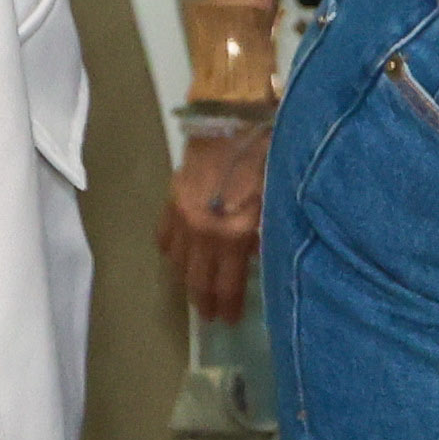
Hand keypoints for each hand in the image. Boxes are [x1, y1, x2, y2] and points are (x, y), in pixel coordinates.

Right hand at [164, 120, 266, 319]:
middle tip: (208, 317)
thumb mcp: (274, 199)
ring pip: (179, 264)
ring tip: (193, 292)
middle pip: (199, 281)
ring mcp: (184, 219)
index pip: (228, 285)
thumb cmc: (264, 157)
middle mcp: (206, 234)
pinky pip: (164, 238)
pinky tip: (177, 256)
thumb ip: (263, 233)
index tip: (228, 321)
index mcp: (236, 235)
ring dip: (186, 281)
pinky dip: (170, 251)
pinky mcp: (171, 201)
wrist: (231, 119)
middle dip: (204, 303)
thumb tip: (255, 253)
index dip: (228, 307)